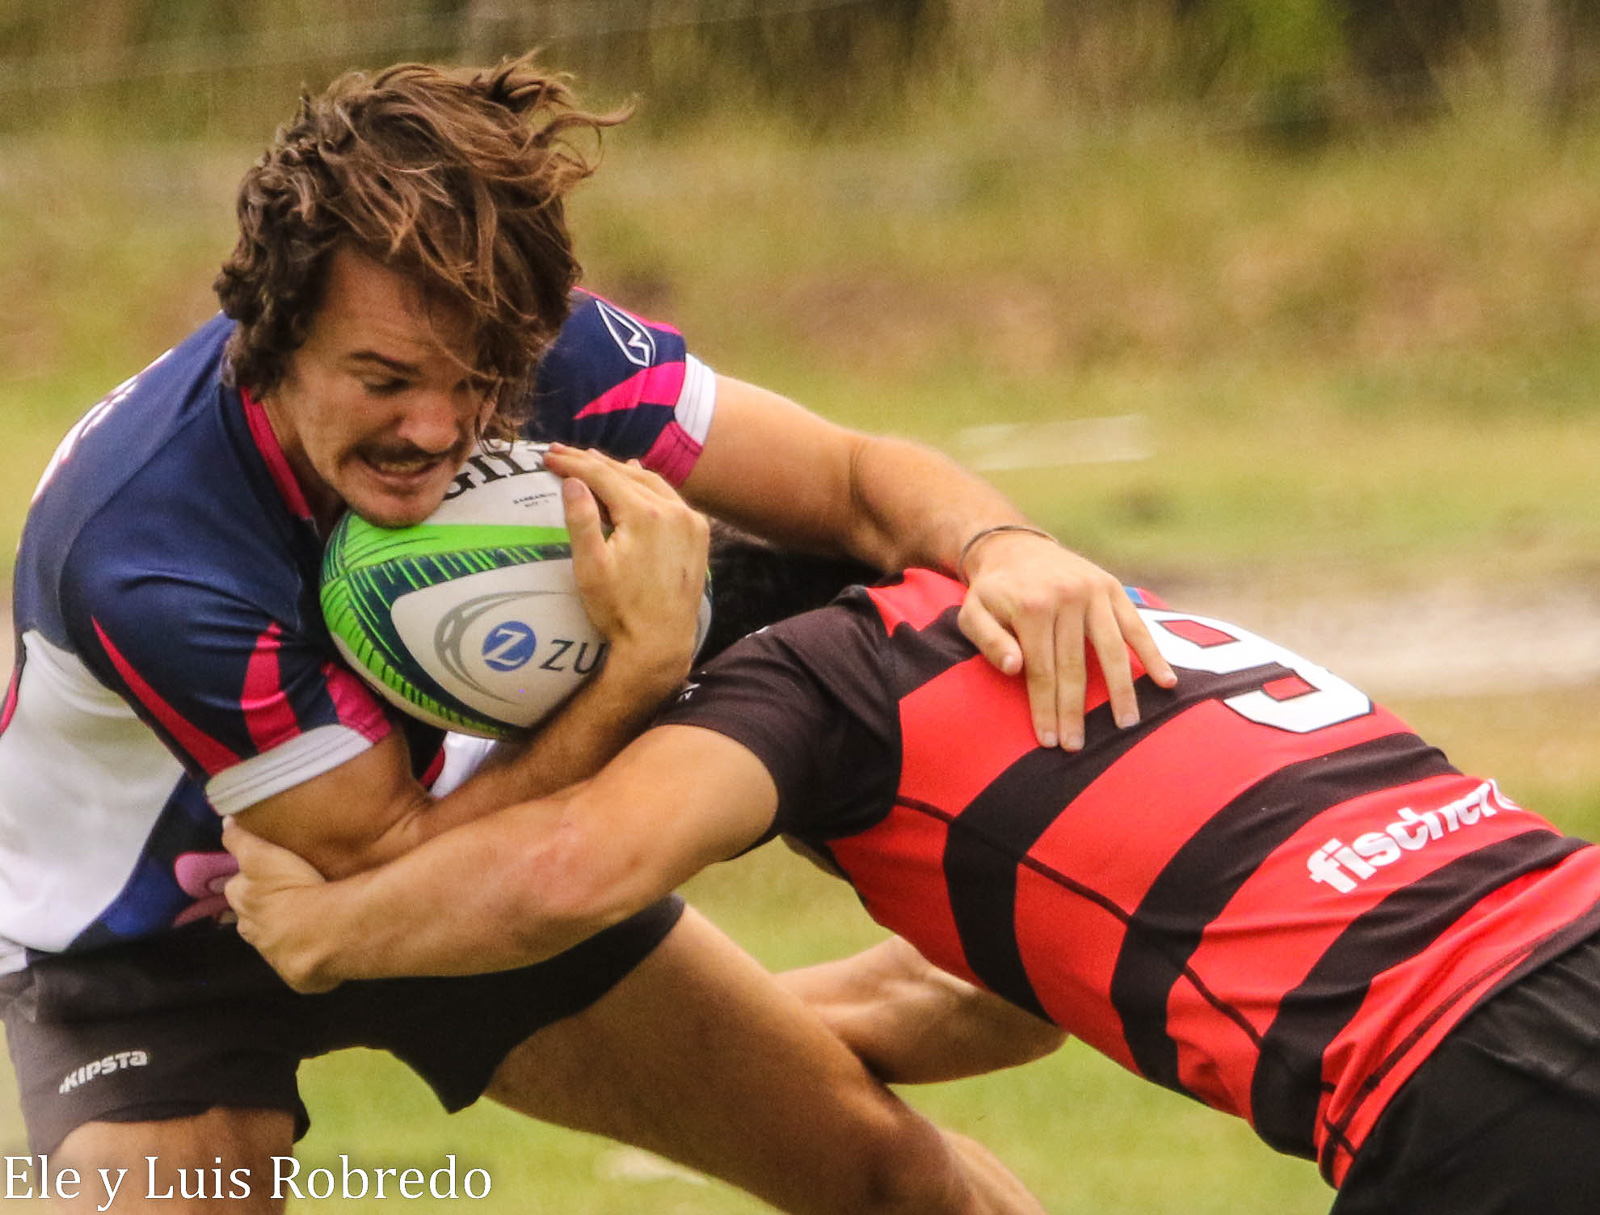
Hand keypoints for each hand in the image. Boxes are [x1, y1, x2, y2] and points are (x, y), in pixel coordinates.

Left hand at [221, 819, 340, 993]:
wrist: (322, 935)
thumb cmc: (292, 889)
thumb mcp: (262, 855)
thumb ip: (241, 839)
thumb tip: (225, 822)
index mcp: (242, 898)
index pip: (238, 885)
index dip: (249, 878)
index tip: (264, 873)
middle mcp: (250, 928)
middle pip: (251, 915)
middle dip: (262, 908)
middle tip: (286, 896)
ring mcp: (273, 953)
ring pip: (271, 939)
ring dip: (281, 932)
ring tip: (304, 919)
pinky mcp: (295, 973)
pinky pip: (297, 959)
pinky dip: (304, 951)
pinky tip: (319, 942)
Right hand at [545, 444, 709, 691]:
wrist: (660, 643)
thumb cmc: (619, 610)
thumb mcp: (590, 567)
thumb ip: (581, 521)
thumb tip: (572, 481)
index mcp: (646, 515)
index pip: (603, 476)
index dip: (574, 464)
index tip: (549, 457)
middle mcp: (674, 511)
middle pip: (627, 475)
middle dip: (593, 462)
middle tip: (563, 452)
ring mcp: (690, 522)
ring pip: (650, 483)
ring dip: (620, 471)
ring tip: (593, 460)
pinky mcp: (698, 534)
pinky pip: (670, 498)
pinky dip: (647, 486)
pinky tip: (635, 477)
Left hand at [956, 530, 1176, 749]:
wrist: (1015, 548)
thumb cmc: (993, 593)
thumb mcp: (973, 612)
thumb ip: (988, 641)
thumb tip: (1015, 668)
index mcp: (1031, 607)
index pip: (1041, 670)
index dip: (1045, 708)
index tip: (1048, 741)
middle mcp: (1066, 597)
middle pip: (1074, 666)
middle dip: (1075, 711)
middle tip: (1077, 746)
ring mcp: (1093, 592)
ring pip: (1111, 651)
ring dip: (1121, 691)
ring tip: (1125, 724)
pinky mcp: (1113, 589)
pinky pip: (1136, 627)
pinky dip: (1153, 655)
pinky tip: (1166, 682)